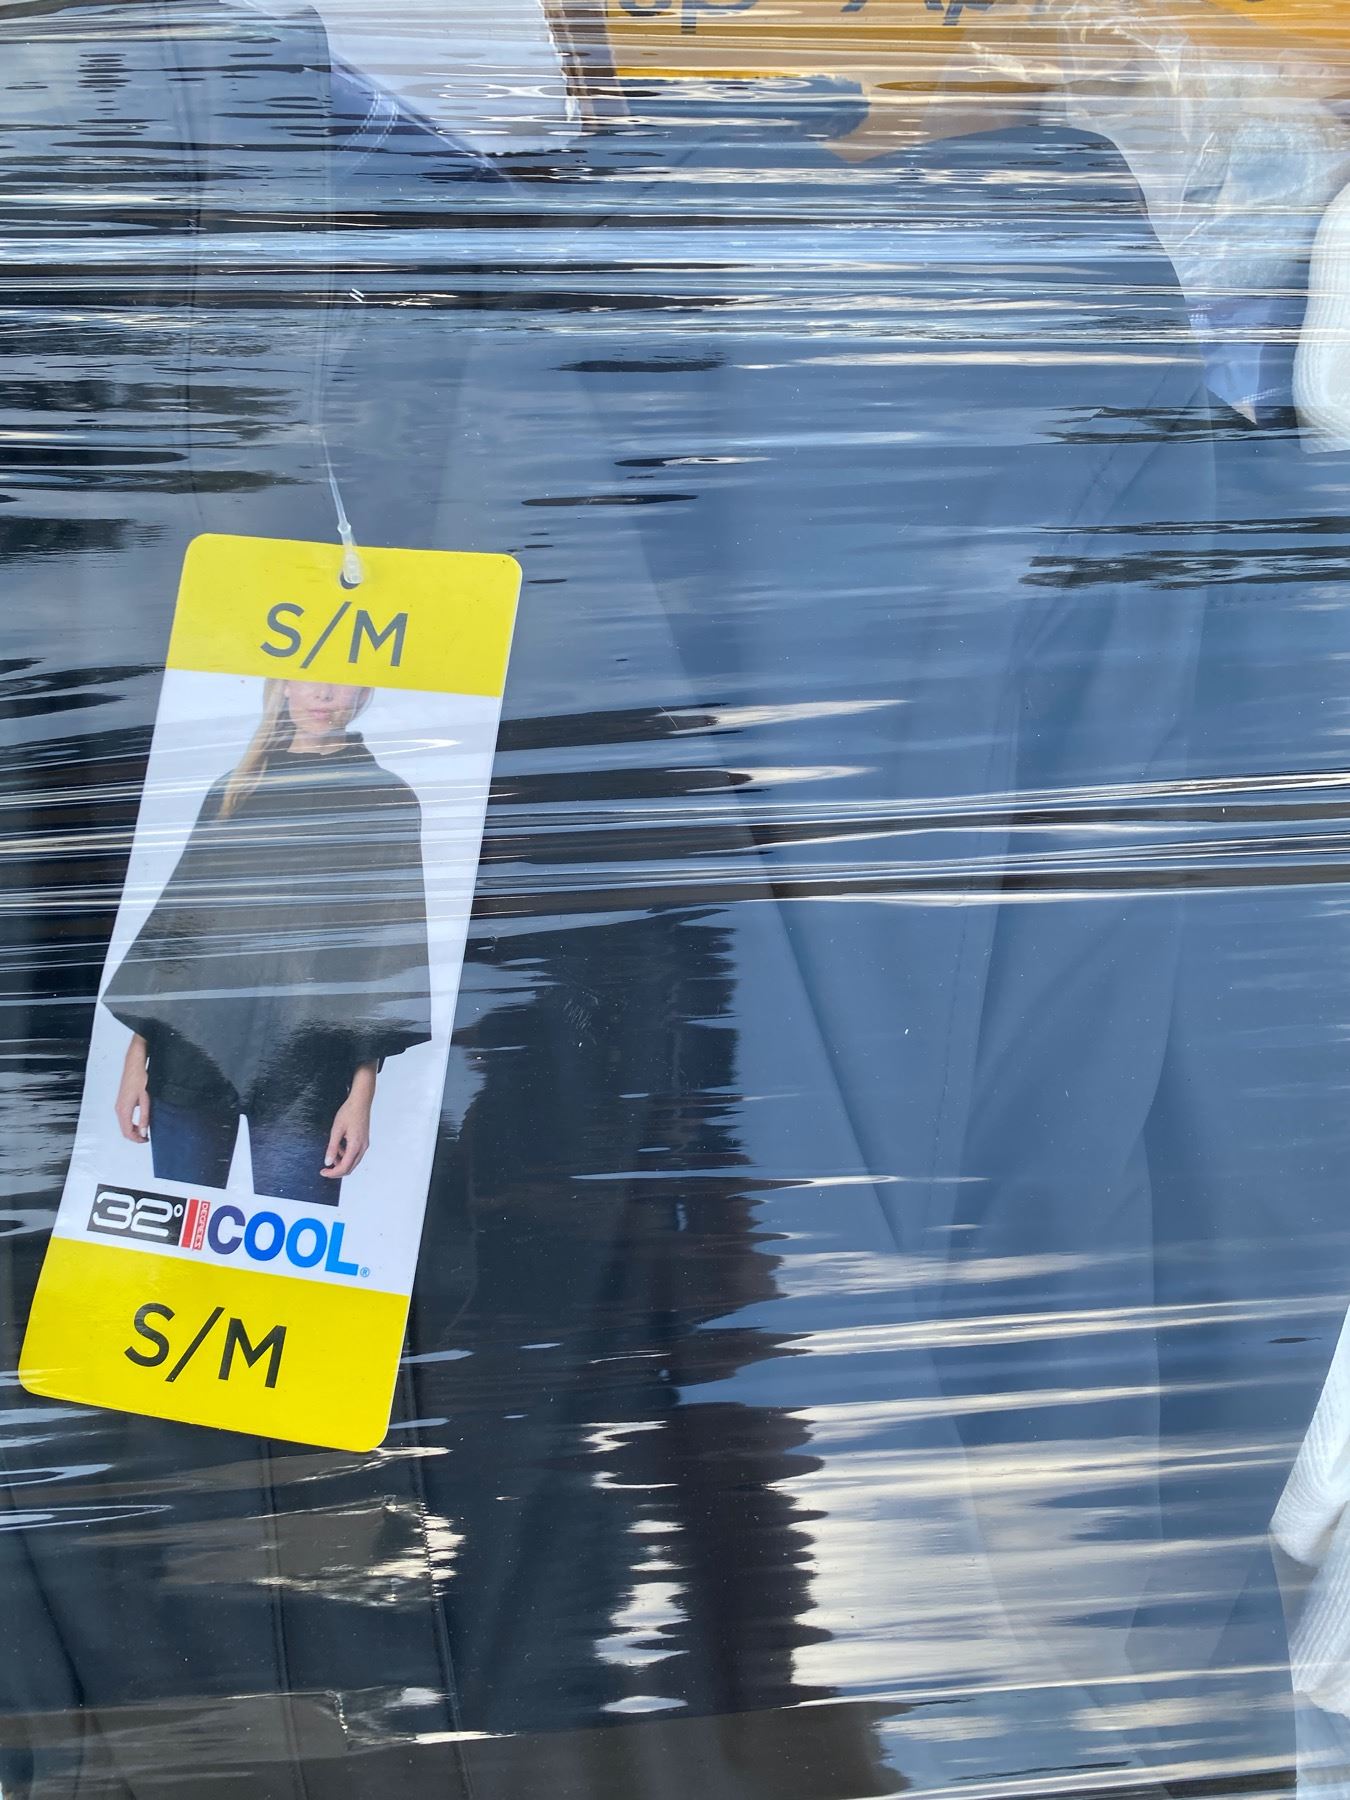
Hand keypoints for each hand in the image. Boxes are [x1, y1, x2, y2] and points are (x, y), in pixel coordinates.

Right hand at [115, 1035, 150, 1143]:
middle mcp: (119, 1108)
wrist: (134, 1064)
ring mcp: (119, 1105)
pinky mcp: (122, 1102)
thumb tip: (144, 1131)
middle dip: (136, 1136)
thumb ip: (145, 1116)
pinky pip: (125, 1117)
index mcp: (124, 1109)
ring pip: (124, 1124)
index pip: (127, 1132)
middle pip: (125, 1130)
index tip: (147, 1140)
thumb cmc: (140, 1078)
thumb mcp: (146, 1099)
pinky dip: (132, 1123)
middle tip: (147, 1137)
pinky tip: (142, 1120)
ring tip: (146, 1130)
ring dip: (134, 1129)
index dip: (137, 1139)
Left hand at [322, 1065, 374, 1179]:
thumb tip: (328, 1162)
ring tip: (332, 1152)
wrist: (360, 1102)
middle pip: (350, 1168)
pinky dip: (345, 1155)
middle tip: (325, 1169)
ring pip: (353, 1162)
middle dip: (337, 1170)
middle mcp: (362, 1147)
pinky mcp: (363, 1141)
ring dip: (341, 1162)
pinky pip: (354, 1154)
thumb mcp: (337, 1130)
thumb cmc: (349, 1112)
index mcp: (356, 1145)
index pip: (344, 1167)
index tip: (323, 1172)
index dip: (333, 1173)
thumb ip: (332, 1147)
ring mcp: (364, 1144)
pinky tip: (339, 1147)